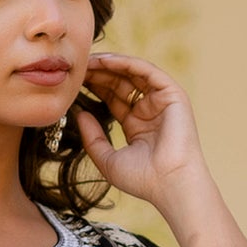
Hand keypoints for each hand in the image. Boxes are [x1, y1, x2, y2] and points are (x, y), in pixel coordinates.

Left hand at [74, 53, 208, 217]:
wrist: (171, 185)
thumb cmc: (143, 180)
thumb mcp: (107, 159)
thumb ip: (92, 138)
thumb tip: (79, 114)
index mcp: (137, 126)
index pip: (113, 99)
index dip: (94, 88)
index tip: (73, 82)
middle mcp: (151, 111)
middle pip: (121, 83)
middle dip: (99, 74)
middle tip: (76, 67)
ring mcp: (162, 101)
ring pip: (133, 74)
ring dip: (109, 65)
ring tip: (86, 61)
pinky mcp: (173, 94)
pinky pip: (146, 71)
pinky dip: (126, 63)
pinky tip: (104, 61)